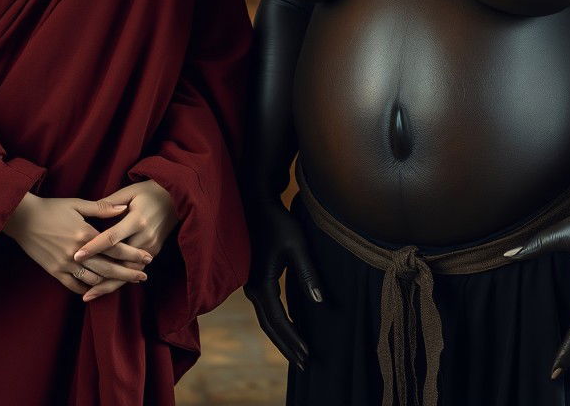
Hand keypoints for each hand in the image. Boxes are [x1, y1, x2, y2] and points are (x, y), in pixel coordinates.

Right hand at [3, 193, 150, 295]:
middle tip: (143, 276)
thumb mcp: (78, 203)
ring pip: (93, 280)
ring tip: (124, 282)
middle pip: (108, 268)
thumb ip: (102, 208)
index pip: (115, 248)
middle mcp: (76, 253)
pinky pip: (74, 286)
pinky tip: (98, 287)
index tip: (147, 258)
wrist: (22, 219)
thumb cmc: (52, 208)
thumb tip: (124, 208)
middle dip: (128, 273)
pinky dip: (88, 288)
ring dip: (110, 282)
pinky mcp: (54, 272)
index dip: (133, 254)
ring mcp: (64, 264)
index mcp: (85, 234)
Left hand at [72, 180, 178, 301]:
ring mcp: (151, 246)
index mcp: (137, 219)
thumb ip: (110, 203)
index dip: (94, 247)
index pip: (111, 237)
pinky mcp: (154, 251)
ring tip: (91, 296)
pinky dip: (122, 280)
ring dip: (111, 285)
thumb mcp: (130, 191)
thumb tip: (89, 210)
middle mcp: (145, 236)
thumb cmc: (149, 191)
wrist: (176, 196)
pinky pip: (136, 269)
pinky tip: (107, 288)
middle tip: (82, 292)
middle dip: (101, 278)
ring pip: (129, 272)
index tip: (77, 255)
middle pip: (121, 263)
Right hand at [243, 198, 323, 370]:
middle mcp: (252, 288)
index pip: (279, 320)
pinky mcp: (253, 279)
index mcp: (262, 283)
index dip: (293, 339)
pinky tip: (287, 328)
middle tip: (304, 364)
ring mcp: (250, 284)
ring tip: (297, 353)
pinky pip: (264, 310)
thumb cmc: (279, 223)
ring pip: (265, 319)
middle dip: (286, 346)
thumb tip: (319, 302)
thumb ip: (308, 274)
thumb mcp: (298, 246)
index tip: (307, 355)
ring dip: (281, 337)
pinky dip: (276, 324)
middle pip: (269, 326)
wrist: (257, 204)